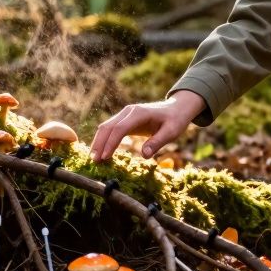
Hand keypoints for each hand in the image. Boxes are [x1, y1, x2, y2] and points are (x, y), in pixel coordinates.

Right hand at [90, 90, 204, 161]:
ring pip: (106, 127)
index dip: (111, 143)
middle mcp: (129, 111)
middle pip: (108, 127)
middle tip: (94, 161)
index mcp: (139, 113)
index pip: (120, 128)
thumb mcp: (171, 132)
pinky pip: (111, 129)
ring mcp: (125, 114)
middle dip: (99, 144)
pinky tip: (101, 152)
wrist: (176, 108)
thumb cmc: (175, 120)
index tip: (104, 157)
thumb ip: (157, 142)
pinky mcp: (125, 120)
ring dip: (99, 142)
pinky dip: (104, 140)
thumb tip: (144, 155)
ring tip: (94, 159)